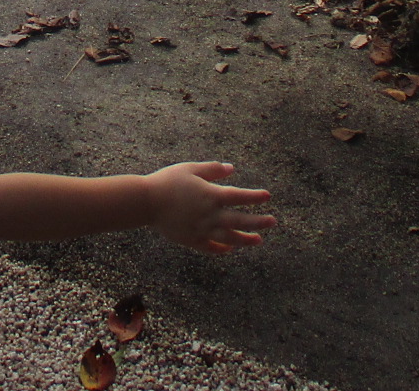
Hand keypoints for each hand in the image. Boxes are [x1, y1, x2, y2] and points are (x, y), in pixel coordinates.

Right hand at [145, 162, 274, 254]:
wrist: (146, 202)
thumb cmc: (167, 181)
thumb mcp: (190, 169)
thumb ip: (212, 170)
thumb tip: (231, 169)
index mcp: (210, 195)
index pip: (239, 197)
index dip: (254, 197)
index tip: (267, 196)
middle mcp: (210, 214)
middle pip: (239, 220)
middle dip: (258, 221)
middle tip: (272, 222)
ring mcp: (202, 229)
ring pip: (229, 237)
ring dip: (245, 239)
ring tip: (258, 240)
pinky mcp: (191, 239)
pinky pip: (211, 247)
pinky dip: (222, 249)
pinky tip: (230, 249)